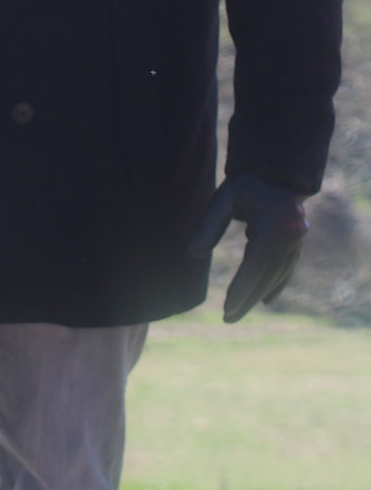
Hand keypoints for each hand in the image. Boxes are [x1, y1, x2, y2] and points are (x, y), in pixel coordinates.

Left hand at [187, 173, 307, 323]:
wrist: (277, 170)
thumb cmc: (248, 182)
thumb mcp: (224, 198)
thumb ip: (209, 224)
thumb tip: (193, 253)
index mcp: (275, 228)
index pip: (255, 267)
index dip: (240, 290)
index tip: (226, 308)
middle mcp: (291, 239)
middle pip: (266, 277)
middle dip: (247, 299)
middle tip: (228, 319)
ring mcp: (297, 241)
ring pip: (276, 276)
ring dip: (257, 295)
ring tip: (237, 312)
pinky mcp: (296, 242)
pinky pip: (285, 269)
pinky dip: (274, 284)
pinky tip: (265, 299)